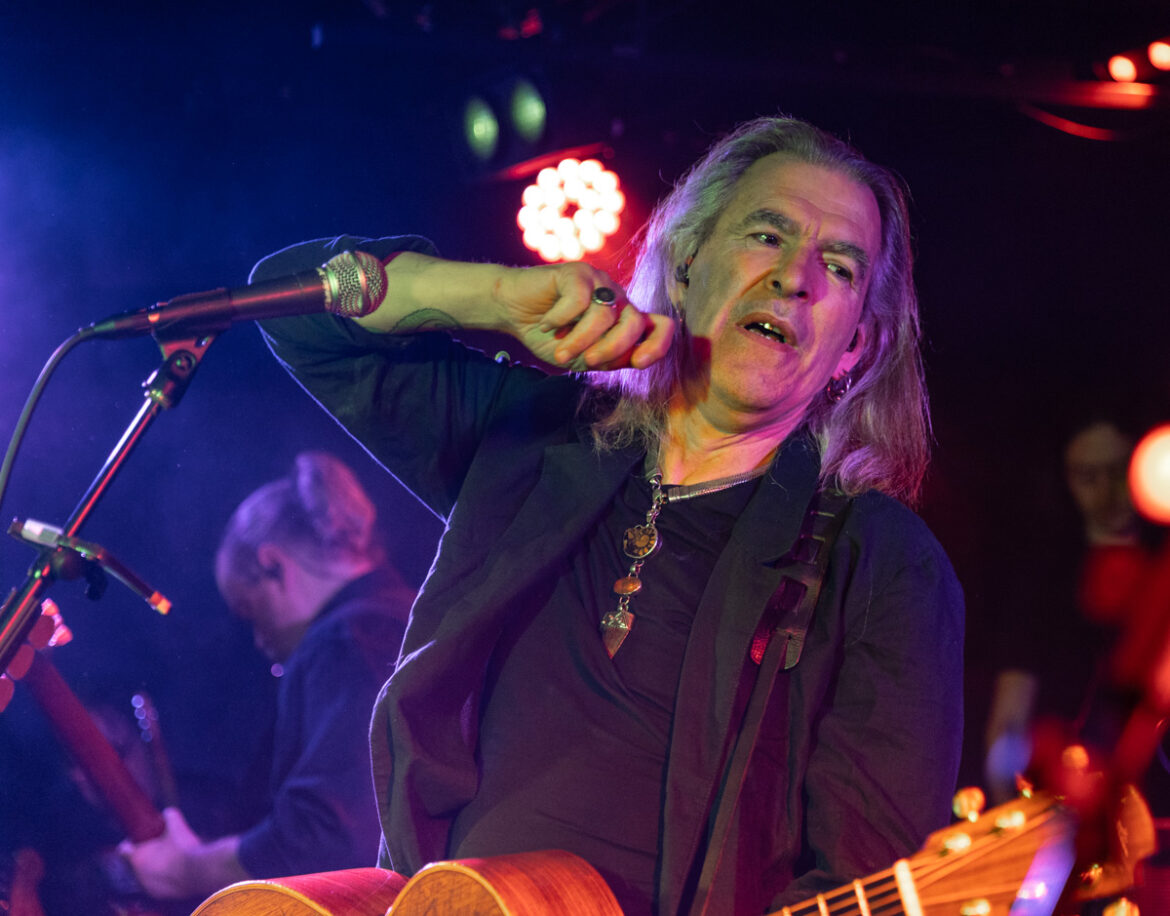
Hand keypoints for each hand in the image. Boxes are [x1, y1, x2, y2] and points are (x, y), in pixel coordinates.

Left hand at [117, 807, 203, 899]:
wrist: (198, 872)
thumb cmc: (184, 848)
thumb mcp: (177, 826)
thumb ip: (170, 816)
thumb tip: (167, 812)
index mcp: (137, 857)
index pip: (122, 850)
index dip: (129, 843)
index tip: (138, 839)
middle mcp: (138, 874)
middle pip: (134, 863)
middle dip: (144, 856)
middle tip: (158, 848)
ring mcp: (147, 886)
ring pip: (144, 875)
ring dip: (152, 868)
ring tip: (169, 860)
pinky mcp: (158, 895)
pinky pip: (155, 885)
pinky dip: (161, 879)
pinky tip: (175, 872)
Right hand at [491, 262, 675, 371]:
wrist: (513, 312)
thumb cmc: (550, 336)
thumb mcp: (582, 357)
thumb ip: (609, 359)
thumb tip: (633, 358)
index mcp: (624, 321)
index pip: (660, 326)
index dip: (658, 345)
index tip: (639, 363)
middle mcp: (618, 300)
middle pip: (634, 323)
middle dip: (613, 348)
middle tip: (588, 362)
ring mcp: (600, 283)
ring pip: (603, 315)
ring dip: (578, 340)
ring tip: (559, 352)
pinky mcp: (578, 272)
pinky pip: (578, 301)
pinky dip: (560, 319)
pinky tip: (547, 323)